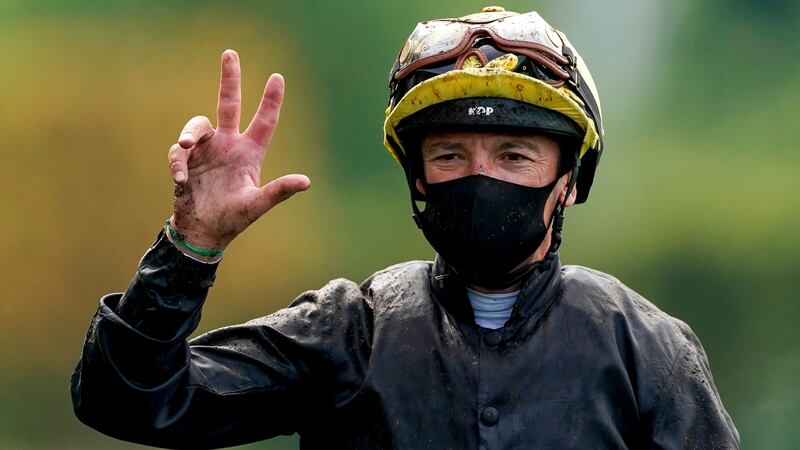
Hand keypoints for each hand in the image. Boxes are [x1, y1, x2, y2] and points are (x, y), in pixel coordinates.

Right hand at [167, 50, 309, 254]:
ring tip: (184, 147)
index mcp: (250, 153)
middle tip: (230, 53)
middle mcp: (229, 145)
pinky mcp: (185, 161)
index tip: (278, 77)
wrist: (203, 232)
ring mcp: (206, 151)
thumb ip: (279, 191)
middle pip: (229, 104)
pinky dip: (177, 163)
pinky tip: (181, 180)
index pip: (264, 121)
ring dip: (189, 133)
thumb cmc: (234, 218)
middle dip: (230, 79)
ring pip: (197, 125)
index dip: (271, 100)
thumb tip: (306, 181)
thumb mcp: (257, 204)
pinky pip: (177, 152)